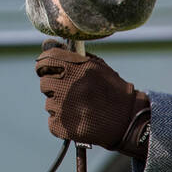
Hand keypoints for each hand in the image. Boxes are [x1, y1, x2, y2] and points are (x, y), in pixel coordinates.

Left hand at [35, 40, 150, 157]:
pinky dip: (63, 121)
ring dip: (60, 105)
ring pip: (49, 103)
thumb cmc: (112, 89)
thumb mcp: (97, 66)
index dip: (45, 65)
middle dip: (55, 86)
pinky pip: (53, 120)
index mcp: (74, 68)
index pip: (44, 61)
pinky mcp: (61, 126)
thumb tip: (47, 45)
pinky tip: (79, 120)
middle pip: (44, 83)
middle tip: (72, 92)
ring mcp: (62, 108)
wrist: (127, 119)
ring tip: (80, 108)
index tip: (49, 70)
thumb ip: (72, 55)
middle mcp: (66, 86)